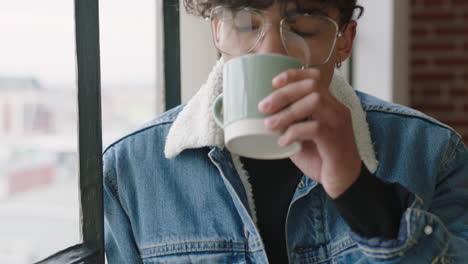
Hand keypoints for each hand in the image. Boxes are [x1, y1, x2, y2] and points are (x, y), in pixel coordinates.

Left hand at [258, 68, 361, 197]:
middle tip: (263, 106)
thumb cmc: (322, 160)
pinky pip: (315, 128)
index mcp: (329, 105)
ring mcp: (338, 123)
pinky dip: (295, 132)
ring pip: (314, 102)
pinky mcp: (336, 140)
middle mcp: (336, 110)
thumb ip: (288, 126)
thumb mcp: (301, 139)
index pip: (316, 77)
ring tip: (269, 124)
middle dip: (284, 93)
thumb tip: (264, 119)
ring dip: (287, 112)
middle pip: (312, 86)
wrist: (344, 183)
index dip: (294, 75)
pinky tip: (283, 143)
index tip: (273, 82)